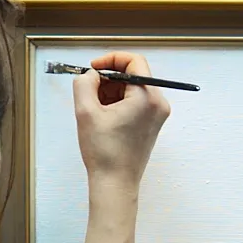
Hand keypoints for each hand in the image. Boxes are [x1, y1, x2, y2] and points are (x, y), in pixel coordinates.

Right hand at [72, 52, 170, 193]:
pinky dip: (119, 103)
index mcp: (147, 96)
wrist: (115, 183)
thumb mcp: (85, 111)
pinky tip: (104, 118)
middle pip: (133, 75)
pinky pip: (136, 102)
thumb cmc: (104, 151)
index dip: (111, 59)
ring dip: (112, 92)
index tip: (94, 69)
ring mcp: (158, 114)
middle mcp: (159, 103)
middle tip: (90, 93)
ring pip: (133, 89)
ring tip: (95, 110)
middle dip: (108, 80)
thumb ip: (84, 83)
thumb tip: (91, 74)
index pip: (134, 61)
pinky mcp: (152, 124)